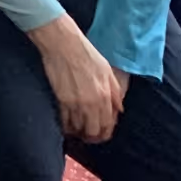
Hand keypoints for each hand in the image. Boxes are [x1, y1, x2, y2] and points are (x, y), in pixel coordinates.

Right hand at [29, 15, 125, 142]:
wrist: (63, 44)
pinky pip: (64, 121)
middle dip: (91, 137)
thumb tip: (119, 110)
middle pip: (93, 131)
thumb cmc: (86, 54)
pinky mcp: (61, 100)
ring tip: (76, 130)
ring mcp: (76, 103)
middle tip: (87, 135)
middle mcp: (92, 103)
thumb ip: (115, 93)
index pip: (108, 125)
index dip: (104, 134)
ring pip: (78, 129)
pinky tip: (66, 123)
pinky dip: (66, 125)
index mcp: (105, 96)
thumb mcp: (107, 71)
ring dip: (78, 132)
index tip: (100, 135)